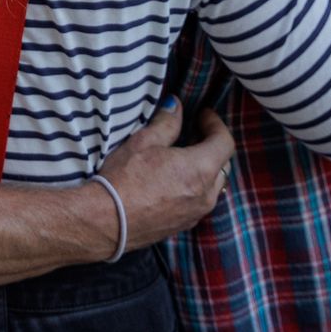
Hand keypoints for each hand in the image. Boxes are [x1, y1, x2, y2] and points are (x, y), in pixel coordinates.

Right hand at [93, 100, 234, 251]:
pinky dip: (194, 187)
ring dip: (204, 168)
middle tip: (193, 132)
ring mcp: (196, 214)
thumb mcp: (144, 141)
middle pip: (222, 164)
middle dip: (212, 146)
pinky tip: (173, 181)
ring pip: (212, 186)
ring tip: (183, 157)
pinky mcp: (183, 226)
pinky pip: (199, 202)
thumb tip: (176, 106)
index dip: (216, 124)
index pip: (224, 142)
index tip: (202, 115)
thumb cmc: (124, 178)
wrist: (106, 222)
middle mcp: (206, 194)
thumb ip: (167, 122)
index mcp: (200, 169)